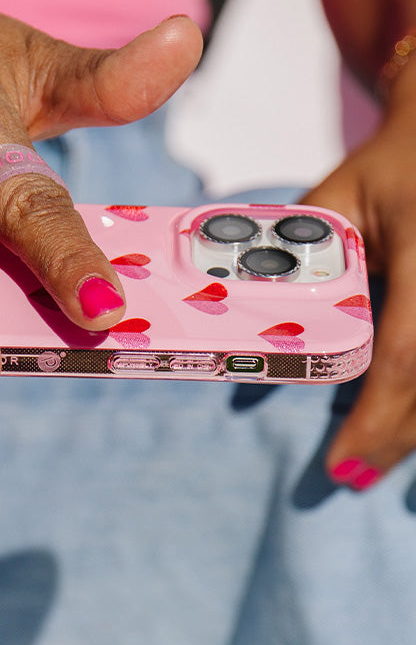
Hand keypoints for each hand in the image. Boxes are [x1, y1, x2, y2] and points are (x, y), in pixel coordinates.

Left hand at [302, 85, 415, 487]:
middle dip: (398, 437)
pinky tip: (408, 426)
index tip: (342, 462)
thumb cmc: (387, 170)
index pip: (404, 352)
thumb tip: (245, 323)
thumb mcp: (332, 201)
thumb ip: (289, 254)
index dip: (377, 415)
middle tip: (353, 474)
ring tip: (377, 462)